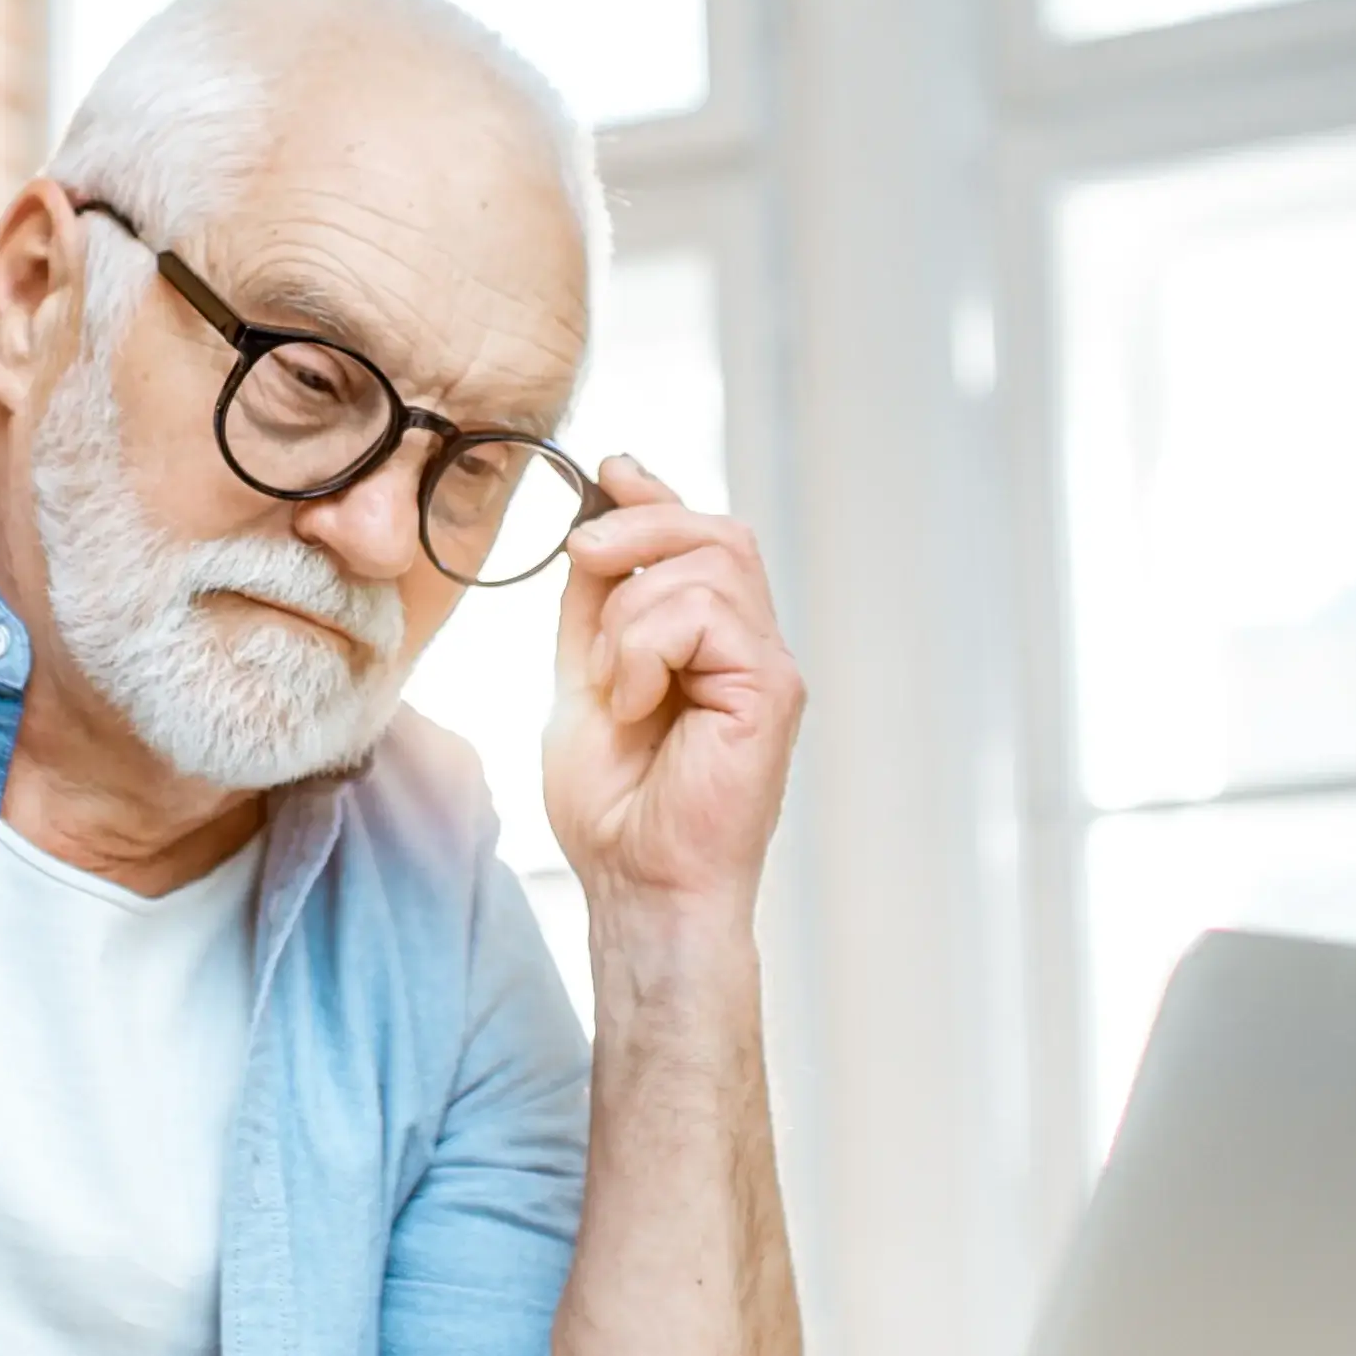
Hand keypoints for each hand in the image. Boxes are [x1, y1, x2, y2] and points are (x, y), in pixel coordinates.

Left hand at [543, 457, 804, 919]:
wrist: (636, 883)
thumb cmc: (614, 804)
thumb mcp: (585, 676)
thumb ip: (596, 602)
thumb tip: (600, 514)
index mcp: (712, 642)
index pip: (702, 538)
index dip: (655, 497)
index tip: (606, 472)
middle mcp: (752, 647)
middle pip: (717, 532)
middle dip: (638, 528)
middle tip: (583, 562)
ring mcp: (768, 667)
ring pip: (708, 564)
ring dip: (630, 611)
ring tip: (612, 682)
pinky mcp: (772, 690)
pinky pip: (705, 614)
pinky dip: (645, 646)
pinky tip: (634, 701)